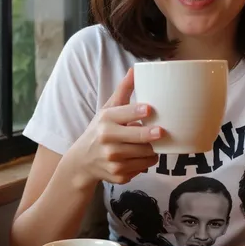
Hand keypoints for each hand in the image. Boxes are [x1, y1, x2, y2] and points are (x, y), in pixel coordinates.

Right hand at [69, 68, 161, 186]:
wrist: (82, 162)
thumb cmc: (100, 130)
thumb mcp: (107, 110)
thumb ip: (123, 91)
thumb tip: (135, 69)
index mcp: (106, 120)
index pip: (124, 114)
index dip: (137, 112)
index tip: (149, 110)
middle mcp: (107, 140)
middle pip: (137, 138)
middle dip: (151, 135)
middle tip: (162, 132)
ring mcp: (113, 160)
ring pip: (144, 154)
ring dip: (153, 150)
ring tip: (153, 144)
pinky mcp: (119, 175)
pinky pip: (142, 168)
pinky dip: (146, 162)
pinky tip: (140, 157)